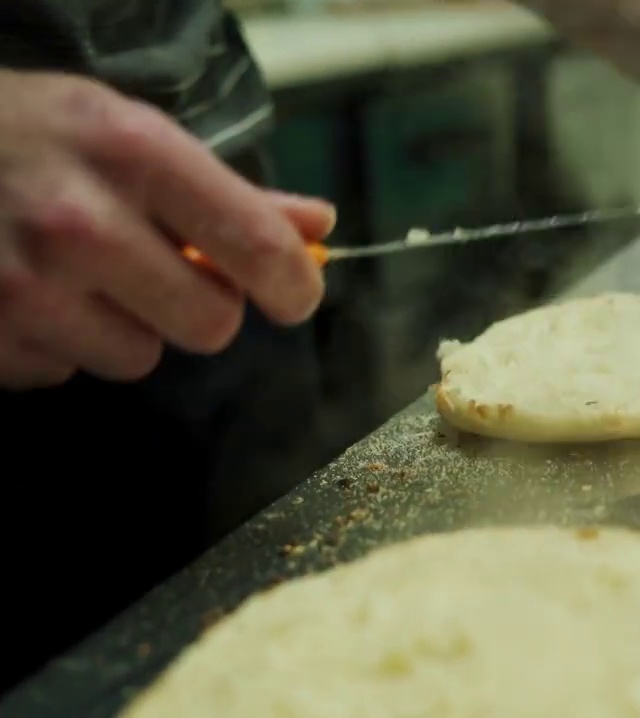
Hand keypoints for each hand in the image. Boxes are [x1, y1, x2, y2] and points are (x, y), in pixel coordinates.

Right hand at [0, 70, 331, 390]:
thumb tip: (318, 228)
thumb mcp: (125, 132)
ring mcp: (22, 287)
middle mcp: (77, 222)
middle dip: (200, 307)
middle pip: (209, 324)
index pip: (253, 244)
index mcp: (129, 152)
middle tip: (162, 273)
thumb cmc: (28, 135)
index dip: (293, 283)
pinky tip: (27, 293)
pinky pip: (65, 371)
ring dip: (124, 327)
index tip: (297, 296)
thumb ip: (227, 191)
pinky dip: (58, 343)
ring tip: (77, 274)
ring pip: (138, 357)